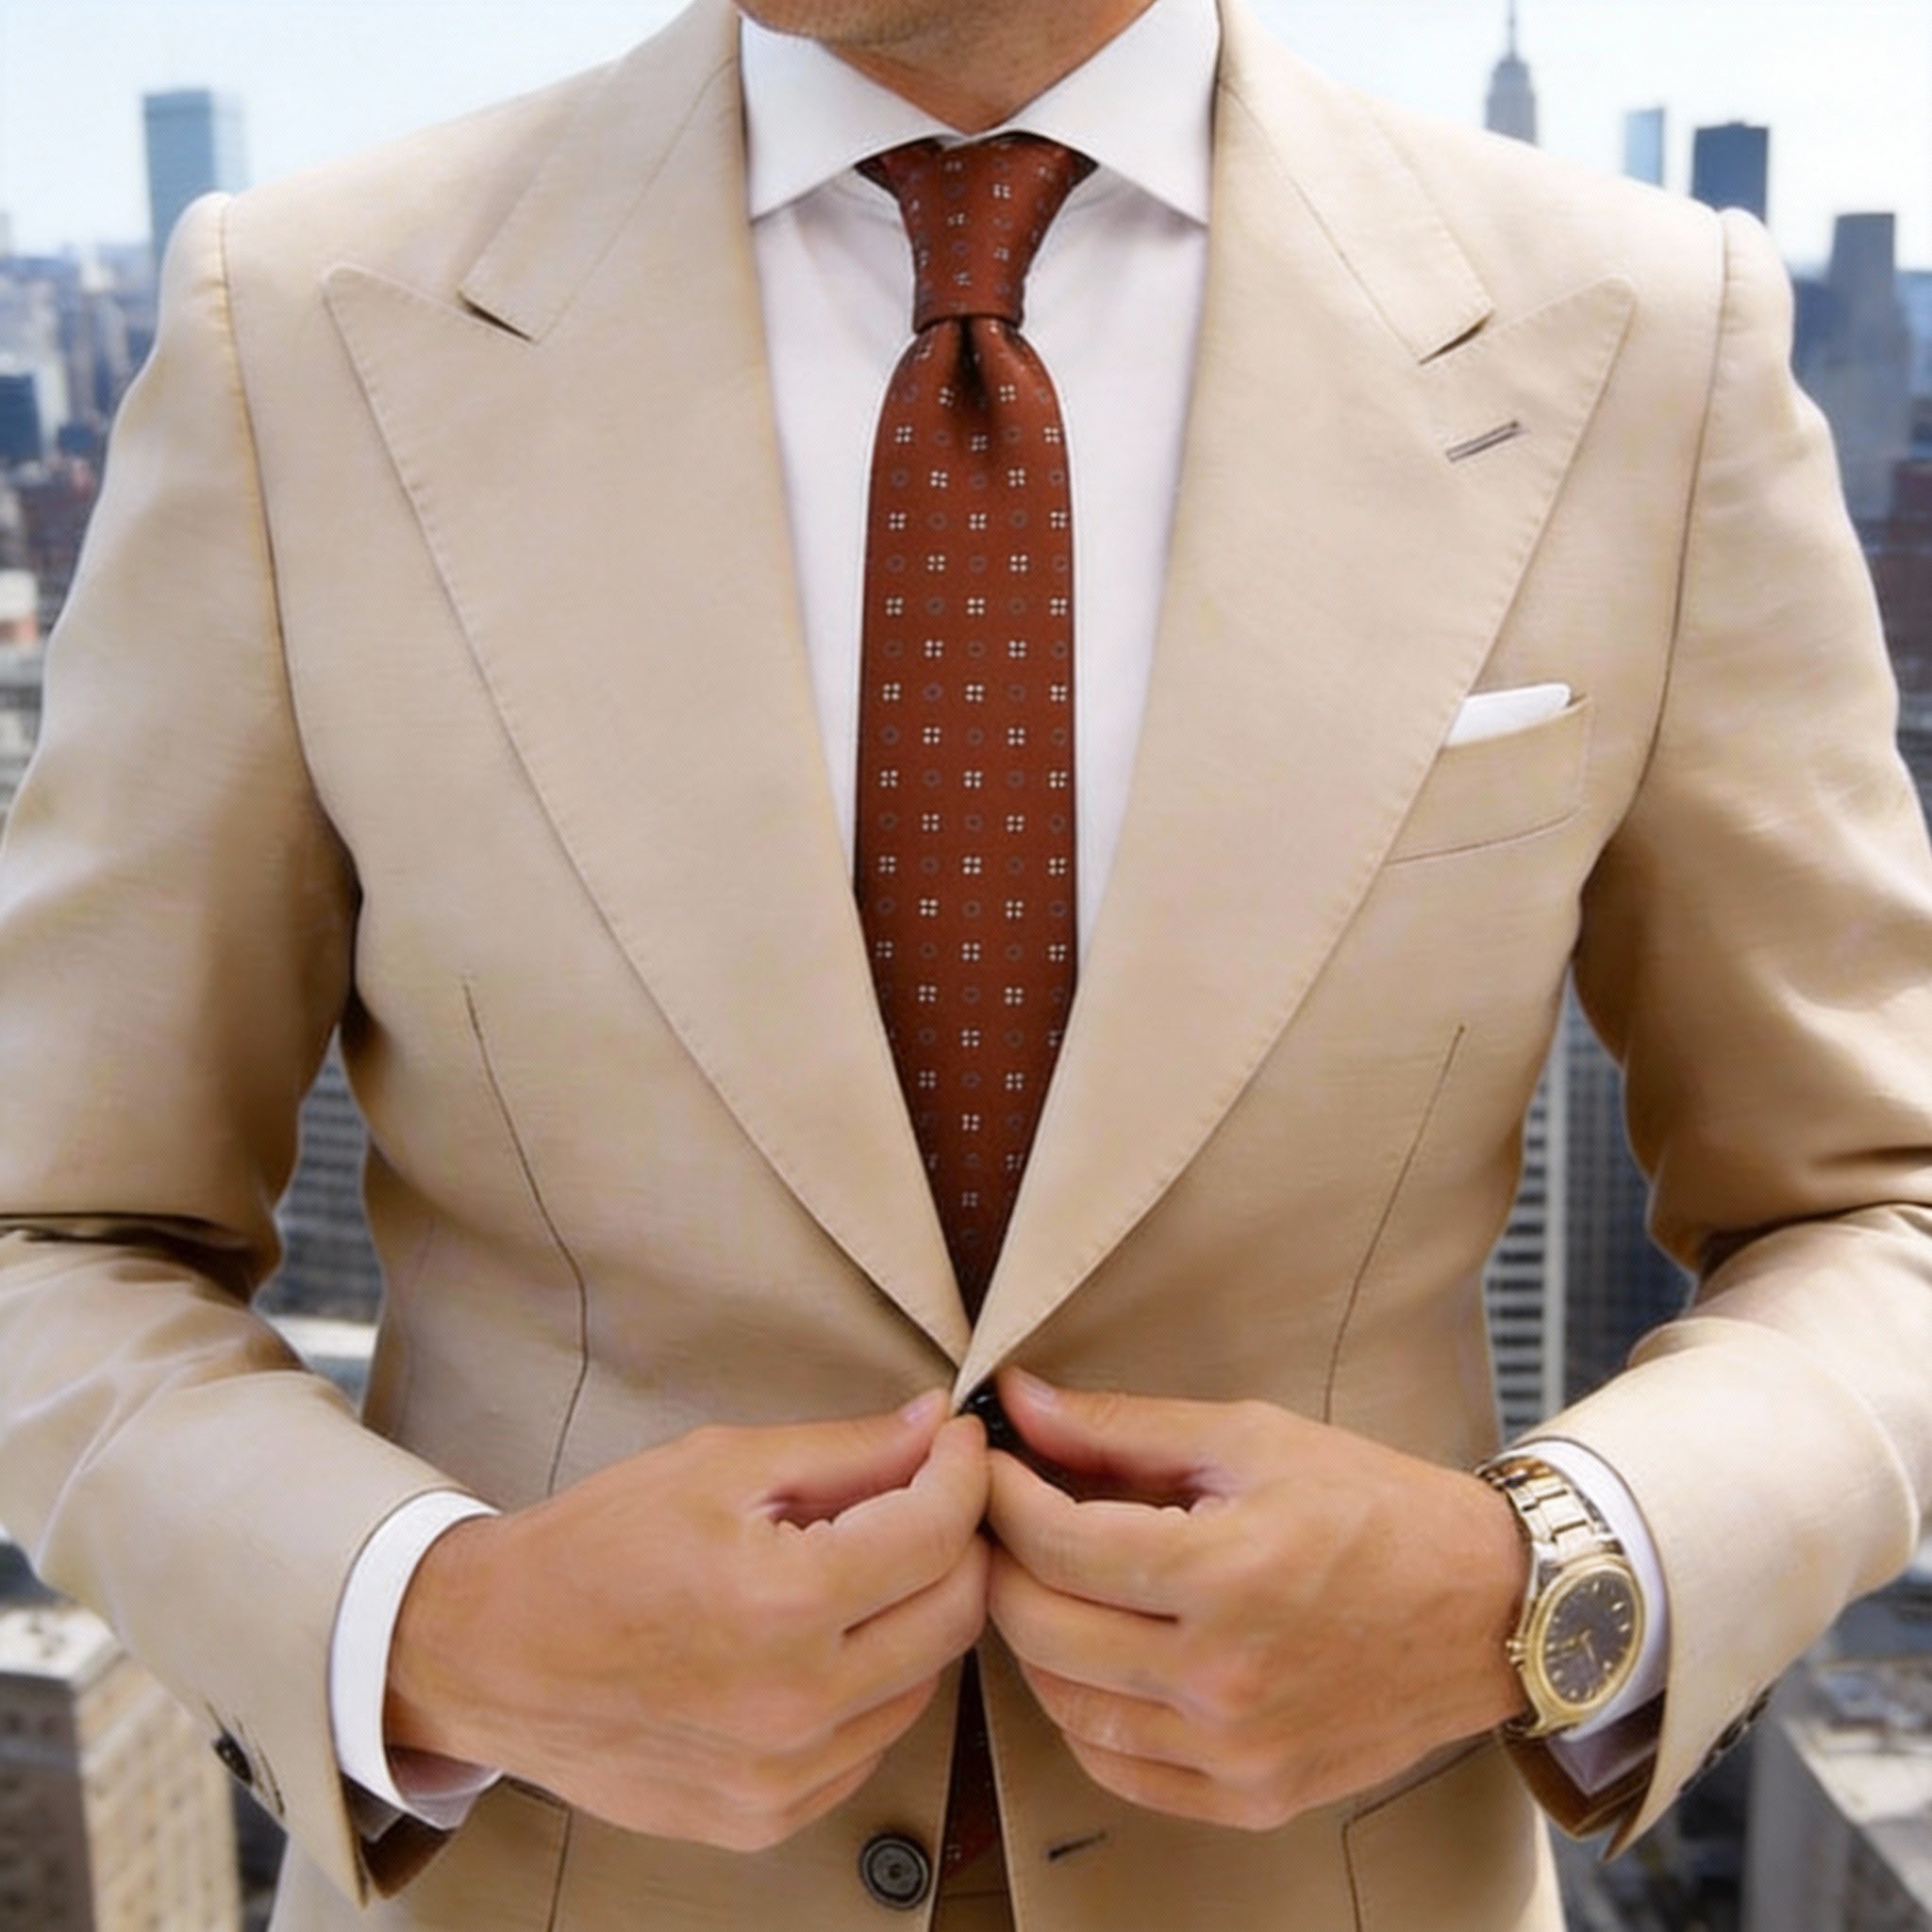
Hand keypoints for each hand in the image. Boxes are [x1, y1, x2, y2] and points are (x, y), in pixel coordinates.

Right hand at [385, 1395, 989, 1850]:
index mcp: (783, 1602)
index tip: (957, 1444)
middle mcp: (795, 1704)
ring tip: (860, 1568)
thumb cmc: (595, 1548)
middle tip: (924, 1497)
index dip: (963, 1472)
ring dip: (914, 1615)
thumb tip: (936, 1425)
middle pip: (954, 1615)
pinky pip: (869, 1743)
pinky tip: (821, 1641)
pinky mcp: (765, 1818)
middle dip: (957, 1542)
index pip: (938, 1533)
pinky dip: (870, 1685)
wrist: (491, 1655)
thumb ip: (846, 1450)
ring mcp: (782, 1776)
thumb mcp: (720, 1465)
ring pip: (923, 1683)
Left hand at [985, 1370, 1526, 1831]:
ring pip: (1064, 1706)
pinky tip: (1093, 1656)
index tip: (990, 1464)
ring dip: (1033, 1638)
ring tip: (1046, 1580)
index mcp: (1228, 1573)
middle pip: (1042, 1627)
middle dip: (1001, 1561)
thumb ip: (1123, 1427)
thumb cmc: (1375, 1508)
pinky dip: (1082, 1713)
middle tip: (1004, 1517)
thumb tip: (1020, 1402)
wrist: (1487, 1608)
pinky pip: (1117, 1769)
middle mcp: (1226, 1677)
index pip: (1057, 1544)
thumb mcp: (1251, 1438)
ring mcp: (1237, 1751)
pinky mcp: (1251, 1797)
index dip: (1003, 1496)